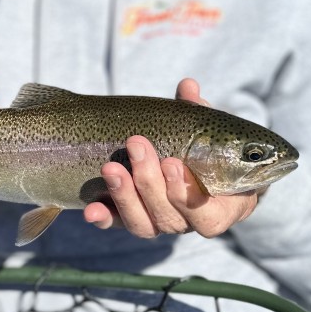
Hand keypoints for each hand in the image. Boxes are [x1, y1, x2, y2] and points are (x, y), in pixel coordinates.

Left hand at [84, 77, 258, 238]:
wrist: (196, 166)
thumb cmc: (209, 150)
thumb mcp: (208, 132)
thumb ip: (198, 112)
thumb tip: (187, 86)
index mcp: (219, 210)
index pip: (207, 218)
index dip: (186, 194)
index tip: (172, 163)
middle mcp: (188, 223)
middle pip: (168, 217)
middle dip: (149, 182)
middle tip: (136, 145)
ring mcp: (159, 224)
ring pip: (142, 224)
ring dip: (124, 196)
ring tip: (111, 169)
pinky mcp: (132, 220)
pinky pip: (117, 225)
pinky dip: (104, 218)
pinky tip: (91, 210)